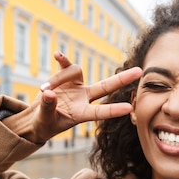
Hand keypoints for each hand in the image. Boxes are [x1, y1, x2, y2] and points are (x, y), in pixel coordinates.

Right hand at [22, 51, 141, 142]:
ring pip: (75, 72)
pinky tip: (58, 55)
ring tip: (43, 90)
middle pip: (106, 87)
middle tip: (140, 71)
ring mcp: (77, 87)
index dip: (113, 111)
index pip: (100, 112)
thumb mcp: (44, 119)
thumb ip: (48, 107)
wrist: (38, 117)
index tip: (129, 108)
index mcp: (82, 114)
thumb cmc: (44, 124)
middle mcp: (84, 99)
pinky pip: (67, 65)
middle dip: (122, 79)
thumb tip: (49, 94)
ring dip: (58, 78)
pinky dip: (63, 60)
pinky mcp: (67, 78)